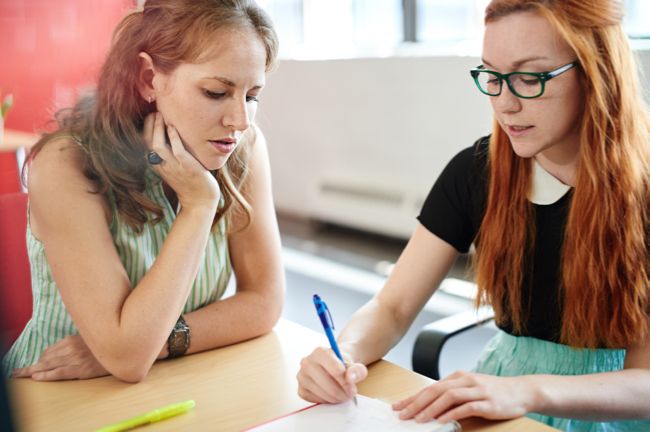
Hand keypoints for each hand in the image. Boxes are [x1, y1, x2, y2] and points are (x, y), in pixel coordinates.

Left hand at [11, 335, 108, 380]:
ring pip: (49, 365)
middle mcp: (72, 347)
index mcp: (73, 339)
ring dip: (34, 370)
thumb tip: (63, 348)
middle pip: (46, 358)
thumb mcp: (89, 339)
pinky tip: (36, 377)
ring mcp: (75, 358)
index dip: (40, 358)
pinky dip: (46, 375)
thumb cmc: (104, 346)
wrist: (122, 351)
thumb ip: (75, 342)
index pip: (50, 350)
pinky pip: (59, 373)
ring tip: (21, 375)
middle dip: (31, 365)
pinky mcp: (80, 369)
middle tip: (17, 372)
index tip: (33, 363)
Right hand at [143, 112, 219, 210]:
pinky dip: (173, 137)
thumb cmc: (189, 182)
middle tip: (156, 112)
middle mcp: (162, 166)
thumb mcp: (173, 168)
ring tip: (162, 115)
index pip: (144, 144)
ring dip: (158, 128)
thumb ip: (167, 156)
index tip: (151, 116)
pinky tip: (173, 127)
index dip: (145, 128)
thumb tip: (166, 136)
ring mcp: (174, 167)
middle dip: (149, 125)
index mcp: (157, 166)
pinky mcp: (187, 167)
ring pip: (158, 145)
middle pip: (147, 142)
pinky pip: (177, 150)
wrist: (200, 200)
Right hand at [297, 347, 367, 403]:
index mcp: (320, 352)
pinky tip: (331, 395)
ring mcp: (302, 376)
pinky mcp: (301, 389)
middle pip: (329, 384)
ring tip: (342, 394)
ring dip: (336, 398)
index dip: (347, 382)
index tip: (352, 386)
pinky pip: (315, 400)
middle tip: (350, 394)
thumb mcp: (354, 364)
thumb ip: (357, 370)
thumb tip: (350, 378)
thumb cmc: (342, 364)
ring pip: (323, 393)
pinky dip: (326, 401)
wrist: (333, 365)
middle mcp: (307, 362)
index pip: (336, 370)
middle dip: (343, 392)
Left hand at [392, 371, 536, 422]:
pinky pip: (466, 407)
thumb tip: (430, 409)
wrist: (522, 391)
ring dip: (431, 408)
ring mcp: (477, 390)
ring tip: (418, 419)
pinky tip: (441, 421)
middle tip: (402, 414)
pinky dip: (452, 414)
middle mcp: (466, 380)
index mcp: (458, 376)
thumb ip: (453, 397)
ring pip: (448, 397)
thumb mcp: (470, 390)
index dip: (413, 397)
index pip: (430, 387)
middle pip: (435, 390)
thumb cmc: (494, 392)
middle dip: (416, 403)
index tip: (398, 407)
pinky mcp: (488, 402)